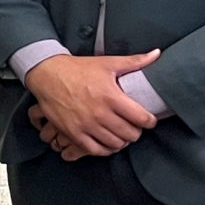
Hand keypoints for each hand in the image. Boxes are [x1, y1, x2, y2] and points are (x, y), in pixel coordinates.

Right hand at [24, 51, 161, 159]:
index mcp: (111, 96)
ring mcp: (85, 125)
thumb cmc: (78, 69)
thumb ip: (134, 61)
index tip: (149, 120)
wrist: (47, 75)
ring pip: (115, 144)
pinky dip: (105, 149)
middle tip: (134, 127)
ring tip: (122, 134)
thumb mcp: (107, 63)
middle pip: (130, 134)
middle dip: (136, 132)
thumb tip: (157, 54)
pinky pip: (95, 150)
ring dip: (122, 141)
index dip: (150, 121)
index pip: (141, 118)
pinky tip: (107, 142)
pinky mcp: (73, 133)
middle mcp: (99, 113)